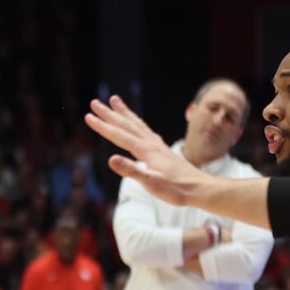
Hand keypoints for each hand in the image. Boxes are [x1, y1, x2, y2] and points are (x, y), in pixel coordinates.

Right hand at [85, 96, 208, 205]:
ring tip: (115, 100)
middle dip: (109, 114)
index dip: (103, 126)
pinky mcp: (162, 150)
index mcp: (146, 150)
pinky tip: (136, 123)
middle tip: (95, 102)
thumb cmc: (176, 189)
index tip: (88, 116)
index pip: (119, 135)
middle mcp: (151, 143)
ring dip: (124, 113)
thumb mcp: (151, 183)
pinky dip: (137, 122)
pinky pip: (145, 130)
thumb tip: (110, 159)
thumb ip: (131, 170)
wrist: (200, 189)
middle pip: (126, 125)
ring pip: (136, 124)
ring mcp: (158, 145)